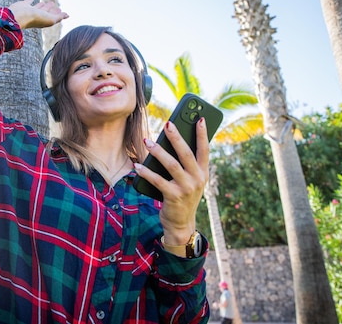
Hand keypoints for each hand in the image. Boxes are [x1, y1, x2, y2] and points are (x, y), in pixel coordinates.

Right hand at [8, 0, 67, 28]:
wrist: (19, 15)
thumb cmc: (35, 19)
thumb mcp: (50, 19)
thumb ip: (58, 17)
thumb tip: (67, 15)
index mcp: (44, 20)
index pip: (52, 16)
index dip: (57, 13)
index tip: (60, 10)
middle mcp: (37, 16)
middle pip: (45, 12)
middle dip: (50, 9)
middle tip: (53, 4)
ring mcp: (29, 11)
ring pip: (37, 8)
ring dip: (42, 5)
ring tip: (45, 2)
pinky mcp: (23, 6)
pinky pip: (28, 2)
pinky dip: (30, 0)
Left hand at [134, 118, 209, 245]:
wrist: (181, 223)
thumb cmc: (182, 196)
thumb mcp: (189, 180)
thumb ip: (185, 165)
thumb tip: (169, 143)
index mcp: (203, 172)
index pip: (205, 150)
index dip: (203, 134)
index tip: (201, 118)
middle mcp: (198, 179)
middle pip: (186, 153)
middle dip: (176, 137)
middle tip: (168, 124)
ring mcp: (186, 188)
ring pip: (171, 165)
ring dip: (158, 152)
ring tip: (147, 141)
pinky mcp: (174, 196)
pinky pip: (158, 180)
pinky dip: (146, 172)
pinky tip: (137, 166)